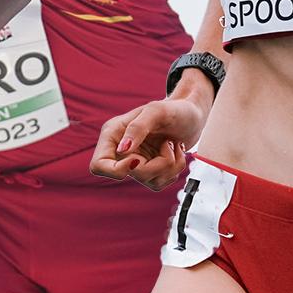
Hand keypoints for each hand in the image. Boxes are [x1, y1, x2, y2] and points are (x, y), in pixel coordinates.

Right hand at [90, 97, 205, 189]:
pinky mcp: (152, 171)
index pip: (99, 166)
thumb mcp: (156, 111)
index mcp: (114, 135)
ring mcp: (137, 163)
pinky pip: (160, 183)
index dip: (116, 170)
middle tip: (168, 145)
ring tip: (174, 145)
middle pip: (129, 176)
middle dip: (155, 163)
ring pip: (148, 181)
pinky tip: (177, 153)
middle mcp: (122, 151)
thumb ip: (138, 128)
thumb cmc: (173, 109)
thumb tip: (122, 150)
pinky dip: (174, 170)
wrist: (192, 116)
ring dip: (169, 165)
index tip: (138, 160)